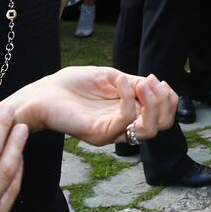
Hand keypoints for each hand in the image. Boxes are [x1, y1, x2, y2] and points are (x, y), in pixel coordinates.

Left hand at [0, 67, 177, 144]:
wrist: (42, 94)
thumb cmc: (73, 85)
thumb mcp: (112, 78)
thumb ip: (134, 84)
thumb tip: (156, 85)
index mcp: (128, 114)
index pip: (163, 117)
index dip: (168, 99)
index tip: (155, 79)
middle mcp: (123, 127)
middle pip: (162, 126)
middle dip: (164, 101)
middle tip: (150, 82)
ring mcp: (111, 133)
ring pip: (149, 130)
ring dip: (152, 102)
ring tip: (142, 82)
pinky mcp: (98, 134)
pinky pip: (124, 121)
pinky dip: (127, 97)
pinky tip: (118, 81)